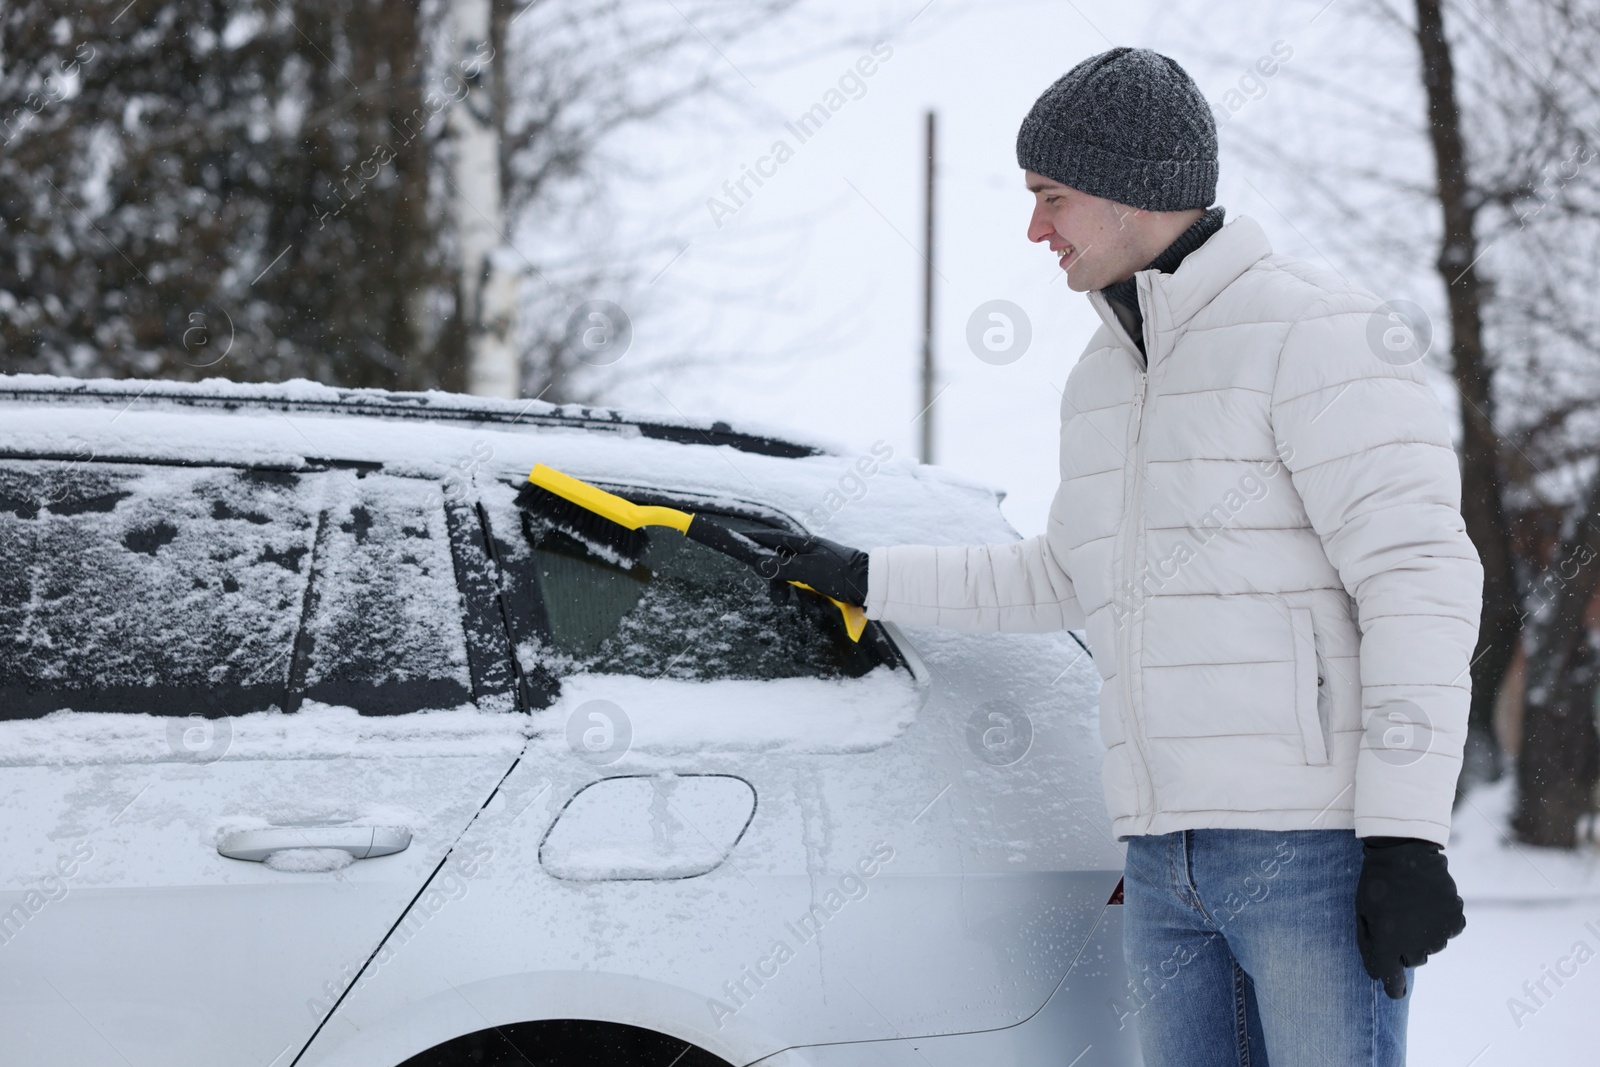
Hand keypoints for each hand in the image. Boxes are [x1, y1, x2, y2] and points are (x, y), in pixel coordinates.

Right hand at [744, 530, 868, 606]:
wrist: (870, 585)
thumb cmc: (840, 574)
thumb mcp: (806, 570)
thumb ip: (781, 567)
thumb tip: (758, 563)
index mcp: (803, 544)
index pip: (772, 538)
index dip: (756, 538)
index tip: (740, 538)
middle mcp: (808, 552)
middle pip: (780, 563)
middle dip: (776, 582)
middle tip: (778, 600)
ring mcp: (816, 566)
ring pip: (793, 578)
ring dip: (793, 593)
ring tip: (797, 605)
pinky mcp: (824, 579)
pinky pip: (807, 588)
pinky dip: (807, 597)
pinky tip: (813, 605)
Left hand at [1356, 836, 1465, 998]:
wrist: (1403, 853)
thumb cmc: (1376, 884)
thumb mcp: (1363, 914)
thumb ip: (1369, 946)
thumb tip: (1378, 975)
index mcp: (1388, 945)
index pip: (1393, 983)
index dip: (1394, 986)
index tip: (1394, 987)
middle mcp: (1415, 946)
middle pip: (1413, 961)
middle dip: (1404, 947)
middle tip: (1396, 919)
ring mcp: (1438, 934)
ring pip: (1432, 947)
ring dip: (1423, 933)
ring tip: (1412, 906)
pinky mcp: (1454, 921)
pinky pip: (1449, 931)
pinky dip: (1440, 921)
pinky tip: (1429, 902)